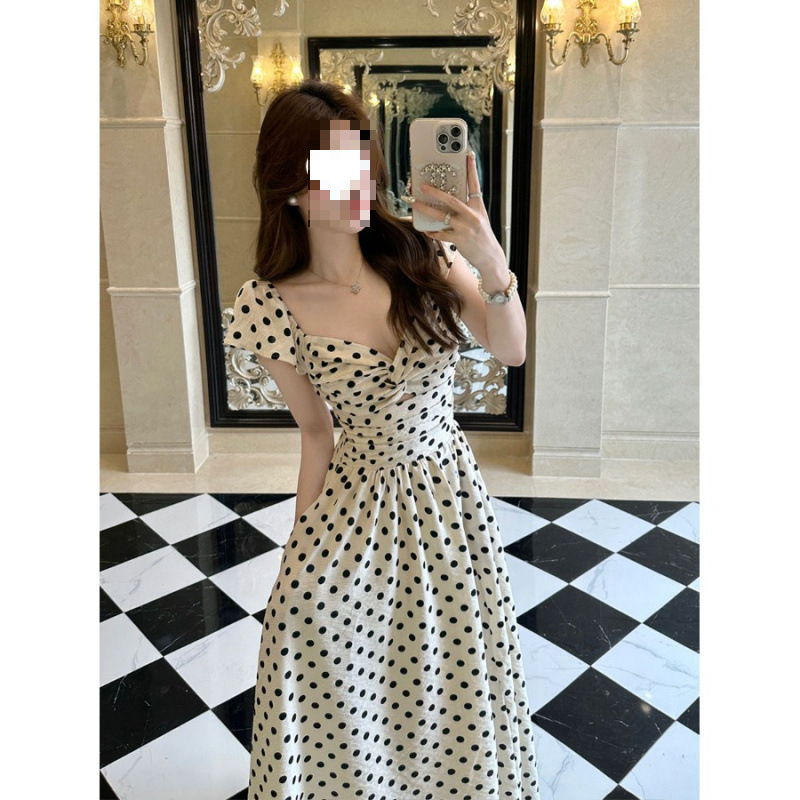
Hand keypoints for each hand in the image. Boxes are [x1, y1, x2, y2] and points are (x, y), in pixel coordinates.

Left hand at [410, 151, 505, 273]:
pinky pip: (441, 234)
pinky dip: (432, 232)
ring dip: (426, 209)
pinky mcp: (460, 240)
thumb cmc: (481, 236)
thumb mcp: (479, 218)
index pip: (475, 184)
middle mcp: (473, 215)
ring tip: (415, 204)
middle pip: (452, 199)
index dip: (471, 169)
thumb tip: (449, 199)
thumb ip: (467, 208)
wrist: (490, 257)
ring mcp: (466, 228)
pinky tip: (426, 229)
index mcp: (478, 207)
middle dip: (436, 192)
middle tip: (423, 186)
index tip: (468, 154)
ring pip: (442, 216)